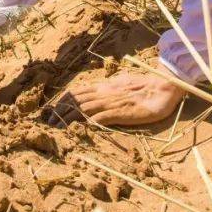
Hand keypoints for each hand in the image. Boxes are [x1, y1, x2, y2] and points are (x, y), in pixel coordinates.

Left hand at [46, 72, 184, 126]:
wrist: (163, 87)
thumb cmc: (145, 85)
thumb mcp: (124, 82)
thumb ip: (112, 86)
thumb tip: (103, 88)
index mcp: (104, 86)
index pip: (78, 92)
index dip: (63, 101)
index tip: (52, 110)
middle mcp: (104, 93)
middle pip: (77, 101)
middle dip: (60, 111)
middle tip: (48, 122)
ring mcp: (112, 103)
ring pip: (84, 108)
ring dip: (69, 117)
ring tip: (57, 127)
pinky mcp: (121, 113)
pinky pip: (101, 118)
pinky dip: (88, 122)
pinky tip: (79, 128)